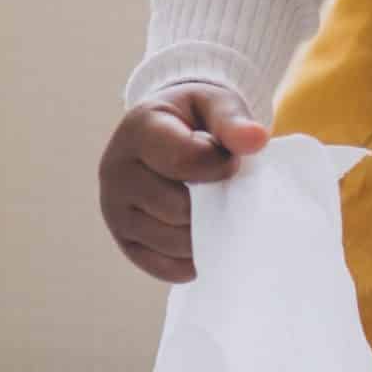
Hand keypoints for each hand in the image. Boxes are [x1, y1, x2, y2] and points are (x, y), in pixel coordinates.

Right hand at [99, 81, 269, 283]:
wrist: (168, 133)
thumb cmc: (196, 119)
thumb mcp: (216, 104)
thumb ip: (233, 120)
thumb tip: (256, 139)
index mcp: (139, 131)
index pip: (186, 160)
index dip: (220, 165)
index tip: (228, 160)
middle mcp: (116, 171)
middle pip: (179, 208)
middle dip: (214, 204)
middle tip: (221, 189)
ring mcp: (115, 209)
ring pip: (174, 242)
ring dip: (206, 234)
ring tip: (213, 210)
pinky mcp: (124, 241)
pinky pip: (165, 267)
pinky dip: (192, 260)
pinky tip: (205, 238)